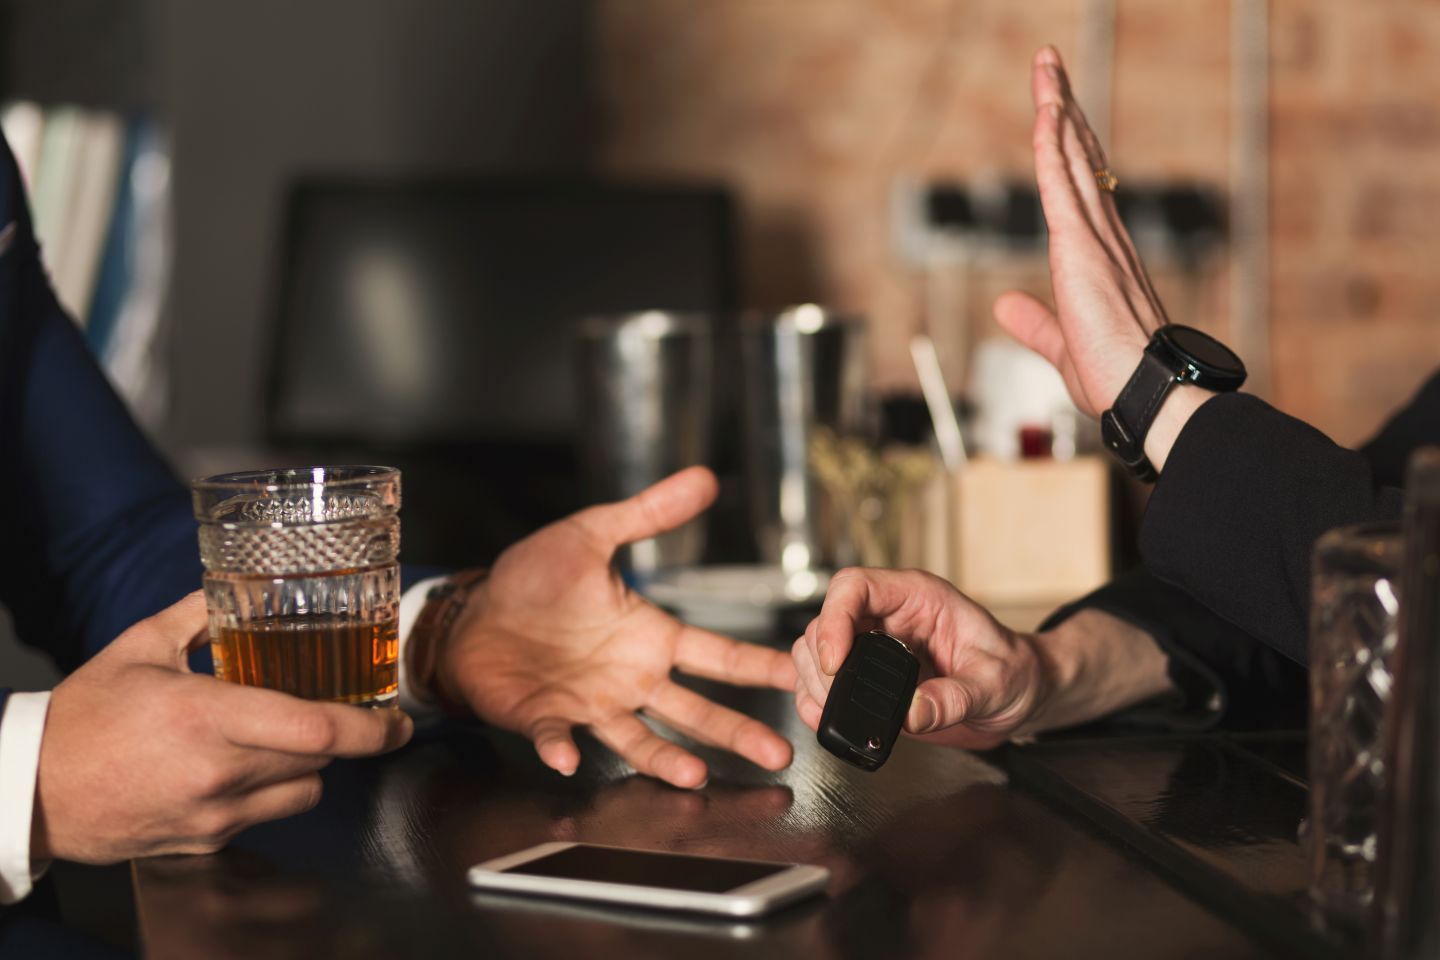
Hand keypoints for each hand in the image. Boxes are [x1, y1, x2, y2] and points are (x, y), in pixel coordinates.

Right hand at [34, 593, 413, 863]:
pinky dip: (276, 790)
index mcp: (207, 717)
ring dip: (312, 762)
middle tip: (355, 713)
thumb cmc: (85, 717)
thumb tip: (243, 584)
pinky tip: (252, 766)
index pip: (315, 728)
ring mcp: (215, 814)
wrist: (35, 792)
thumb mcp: (142, 645)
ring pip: (305, 790)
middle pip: (321, 758)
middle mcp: (219, 772)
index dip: (370, 728)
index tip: (398, 721)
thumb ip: (202, 610)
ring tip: (290, 734)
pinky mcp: (206, 841)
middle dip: (345, 734)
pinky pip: (269, 814)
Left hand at [433, 467, 797, 788]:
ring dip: (666, 759)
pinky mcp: (545, 719)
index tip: (798, 675)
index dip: (757, 665)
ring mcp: (591, 704)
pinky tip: (569, 754)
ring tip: (696, 776)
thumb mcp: (592, 535)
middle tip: (777, 755)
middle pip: (694, 711)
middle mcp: (631, 678)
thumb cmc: (533, 580)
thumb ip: (648, 514)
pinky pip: (558, 736)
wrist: (471, 615)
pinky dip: (562, 747)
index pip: (716, 654)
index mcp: (650, 637)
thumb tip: (704, 478)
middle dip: (735, 733)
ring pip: (640, 739)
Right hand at [792, 568, 1178, 746]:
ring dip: (813, 682)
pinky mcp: (867, 677)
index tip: (836, 660)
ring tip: (832, 712)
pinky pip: (824, 679)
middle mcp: (888, 616)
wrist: (1021, 696)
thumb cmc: (1016, 673)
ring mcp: (874, 646)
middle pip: (825, 620)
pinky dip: (814, 698)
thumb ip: (956, 697)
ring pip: (815, 649)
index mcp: (917, 597)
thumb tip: (913, 712)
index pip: (855, 587)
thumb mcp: (996, 684)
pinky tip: (821, 716)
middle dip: (821, 662)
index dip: (835, 619)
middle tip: (836, 699)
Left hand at [994, 47, 1214, 468]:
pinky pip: (1061, 186)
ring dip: (1058, 110)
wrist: (1145, 395)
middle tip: (1051, 68)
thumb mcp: (1061, 346)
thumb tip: (1004, 304)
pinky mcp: (1082, 250)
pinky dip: (1052, 147)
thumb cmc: (1116, 380)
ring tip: (1046, 66)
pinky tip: (1046, 112)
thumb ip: (1033, 323)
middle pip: (1078, 160)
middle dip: (1064, 111)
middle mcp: (1105, 238)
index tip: (1061, 113)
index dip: (1069, 149)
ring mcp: (1096, 240)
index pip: (1080, 189)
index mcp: (1102, 258)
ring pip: (1071, 160)